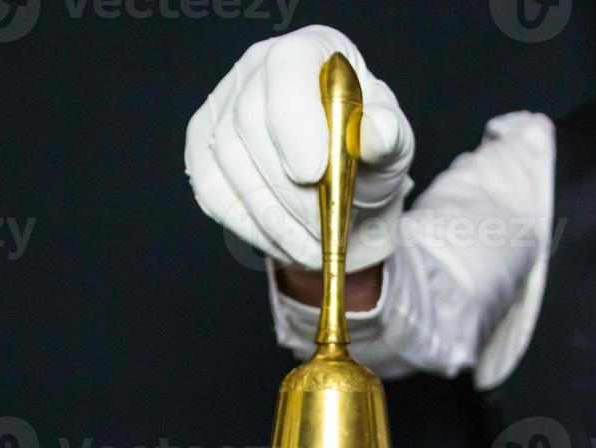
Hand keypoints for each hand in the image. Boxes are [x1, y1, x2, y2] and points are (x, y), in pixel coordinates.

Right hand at [184, 25, 414, 271]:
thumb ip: (388, 136)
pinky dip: (248, 225)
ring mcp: (222, 105)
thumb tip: (377, 132)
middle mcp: (257, 67)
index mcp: (310, 51)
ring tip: (312, 248)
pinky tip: (282, 242)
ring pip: (229, 161)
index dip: (294, 121)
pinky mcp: (203, 148)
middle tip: (323, 231)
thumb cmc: (367, 153)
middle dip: (289, 188)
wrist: (344, 185)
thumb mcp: (392, 145)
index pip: (287, 68)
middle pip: (252, 121)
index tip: (314, 174)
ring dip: (272, 216)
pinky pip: (211, 189)